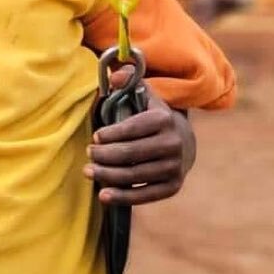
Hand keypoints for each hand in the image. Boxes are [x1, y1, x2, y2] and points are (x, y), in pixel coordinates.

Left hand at [85, 90, 195, 205]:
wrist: (184, 142)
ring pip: (134, 175)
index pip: (131, 129)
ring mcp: (174, 167)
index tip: (95, 137)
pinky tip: (103, 196)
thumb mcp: (144, 94)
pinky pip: (145, 195)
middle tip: (88, 154)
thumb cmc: (154, 116)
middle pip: (130, 154)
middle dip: (104, 155)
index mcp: (164, 119)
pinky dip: (123, 197)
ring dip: (108, 176)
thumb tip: (114, 77)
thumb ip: (127, 79)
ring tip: (89, 171)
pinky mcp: (173, 187)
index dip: (110, 134)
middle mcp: (172, 144)